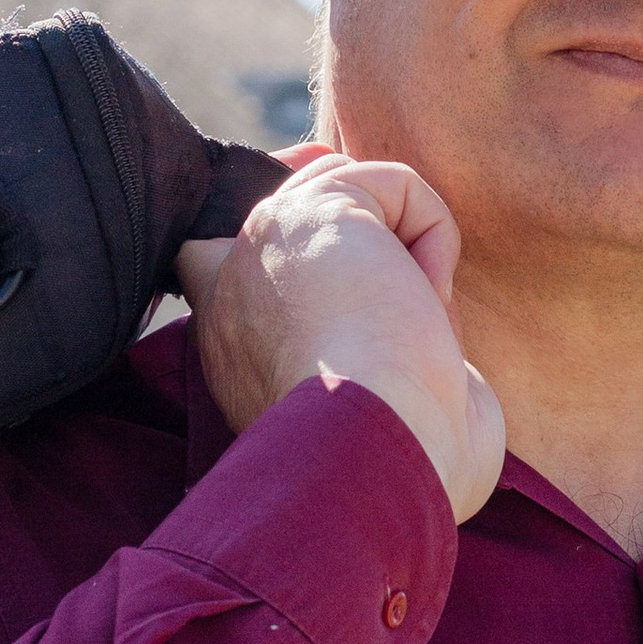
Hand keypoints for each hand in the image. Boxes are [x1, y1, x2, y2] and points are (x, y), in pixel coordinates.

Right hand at [177, 156, 505, 523]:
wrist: (378, 451)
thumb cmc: (398, 461)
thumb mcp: (383, 411)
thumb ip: (377, 350)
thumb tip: (421, 301)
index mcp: (233, 351)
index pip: (209, 260)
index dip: (282, 231)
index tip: (338, 241)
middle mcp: (232, 293)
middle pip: (297, 205)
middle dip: (370, 225)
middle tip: (406, 311)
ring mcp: (263, 245)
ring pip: (351, 189)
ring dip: (408, 246)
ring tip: (413, 313)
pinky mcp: (311, 212)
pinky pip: (392, 182)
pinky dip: (434, 230)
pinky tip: (424, 292)